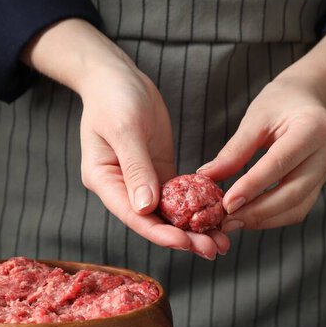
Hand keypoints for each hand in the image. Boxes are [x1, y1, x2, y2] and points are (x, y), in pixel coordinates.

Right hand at [21, 19, 229, 258]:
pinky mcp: (158, 172)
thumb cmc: (114, 97)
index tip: (187, 242)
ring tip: (221, 241)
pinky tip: (216, 216)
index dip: (161, 233)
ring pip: (168, 213)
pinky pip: (178, 196)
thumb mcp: (125, 129)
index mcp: (104, 180)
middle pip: (153, 221)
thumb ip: (136, 168)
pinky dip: (195, 207)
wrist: (117, 77)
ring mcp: (141, 182)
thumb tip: (146, 208)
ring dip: (193, 228)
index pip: (134, 215)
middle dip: (184, 237)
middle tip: (214, 249)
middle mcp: (122, 187)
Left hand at [199, 77, 325, 230]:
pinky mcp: (320, 184)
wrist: (307, 99)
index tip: (227, 204)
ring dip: (264, 220)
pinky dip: (272, 218)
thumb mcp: (255, 119)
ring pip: (297, 207)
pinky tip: (248, 217)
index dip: (252, 186)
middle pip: (293, 192)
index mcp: (314, 127)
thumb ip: (234, 150)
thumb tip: (206, 177)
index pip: (280, 163)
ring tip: (233, 222)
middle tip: (226, 221)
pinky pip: (298, 209)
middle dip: (257, 211)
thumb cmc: (279, 103)